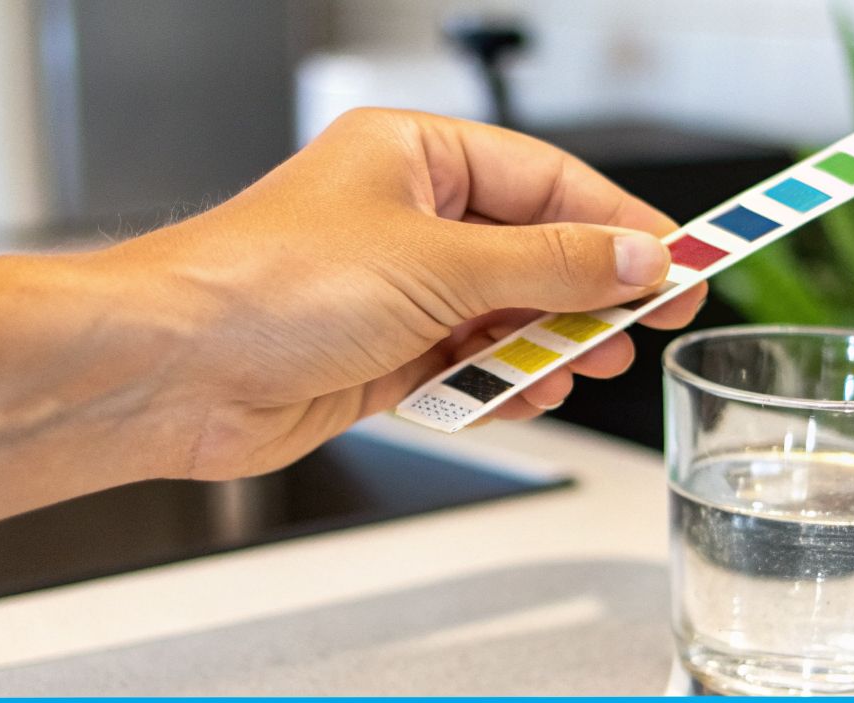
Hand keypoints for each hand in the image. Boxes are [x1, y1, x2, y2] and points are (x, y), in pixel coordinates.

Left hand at [106, 108, 706, 479]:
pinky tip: (529, 395)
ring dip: (550, 345)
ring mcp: (394, 289)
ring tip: (589, 367)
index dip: (620, 225)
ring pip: (506, 314)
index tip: (682, 262)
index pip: (548, 181)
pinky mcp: (382, 355)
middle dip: (592, 291)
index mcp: (414, 157)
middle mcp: (406, 217)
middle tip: (652, 322)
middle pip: (534, 249)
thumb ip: (549, 266)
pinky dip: (503, 382)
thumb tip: (635, 257)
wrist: (170, 373)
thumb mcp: (438, 264)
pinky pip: (469, 364)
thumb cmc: (264, 287)